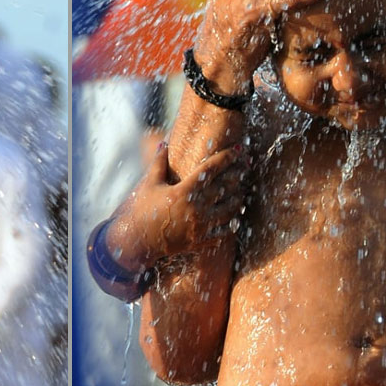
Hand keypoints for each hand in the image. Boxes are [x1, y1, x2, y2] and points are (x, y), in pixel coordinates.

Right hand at [105, 142, 243, 272]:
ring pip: (230, 209)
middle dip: (238, 173)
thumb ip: (158, 163)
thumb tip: (163, 143)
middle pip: (225, 186)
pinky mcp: (201, 240)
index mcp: (184, 191)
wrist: (138, 242)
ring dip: (237, 198)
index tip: (239, 149)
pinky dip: (232, 222)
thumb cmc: (142, 210)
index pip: (211, 169)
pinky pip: (224, 231)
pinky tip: (235, 216)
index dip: (227, 157)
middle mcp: (196, 207)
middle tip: (247, 164)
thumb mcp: (150, 184)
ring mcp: (201, 225)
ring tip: (242, 190)